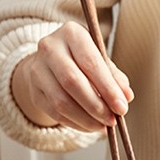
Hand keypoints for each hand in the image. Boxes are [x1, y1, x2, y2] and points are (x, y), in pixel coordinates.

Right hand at [11, 22, 132, 132]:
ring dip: (86, 118)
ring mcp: (37, 70)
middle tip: (113, 120)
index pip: (90, 62)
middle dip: (96, 105)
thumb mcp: (101, 60)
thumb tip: (126, 96)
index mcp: (71, 34)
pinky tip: (90, 126)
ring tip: (103, 126)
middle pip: (73, 81)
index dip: (107, 88)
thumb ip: (115, 77)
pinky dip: (76, 123)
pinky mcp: (34, 91)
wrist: (50, 63)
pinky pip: (55, 113)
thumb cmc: (83, 60)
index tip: (122, 107)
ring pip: (61, 101)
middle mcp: (50, 48)